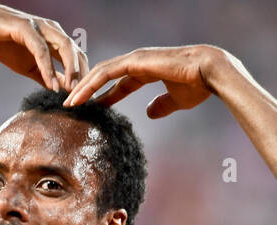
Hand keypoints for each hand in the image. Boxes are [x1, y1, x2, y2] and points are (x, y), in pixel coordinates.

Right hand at [0, 1, 86, 91]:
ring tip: (72, 91)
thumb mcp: (28, 66)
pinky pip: (41, 50)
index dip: (82, 77)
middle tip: (84, 97)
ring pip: (64, 47)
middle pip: (76, 51)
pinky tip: (52, 85)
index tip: (84, 98)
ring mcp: (40, 27)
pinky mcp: (25, 28)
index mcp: (54, 38)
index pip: (77, 57)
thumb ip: (45, 75)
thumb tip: (60, 89)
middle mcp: (51, 30)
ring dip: (70, 70)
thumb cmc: (3, 43)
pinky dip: (48, 68)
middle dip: (82, 75)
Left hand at [64, 45, 226, 117]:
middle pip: (104, 75)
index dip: (103, 95)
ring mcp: (135, 59)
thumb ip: (161, 106)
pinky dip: (90, 84)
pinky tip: (78, 97)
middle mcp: (137, 62)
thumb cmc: (197, 85)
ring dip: (82, 88)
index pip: (117, 82)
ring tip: (68, 103)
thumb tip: (149, 114)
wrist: (208, 72)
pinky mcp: (134, 61)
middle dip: (86, 90)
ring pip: (100, 73)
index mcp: (145, 70)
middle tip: (70, 106)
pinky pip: (106, 73)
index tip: (90, 109)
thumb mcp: (175, 101)